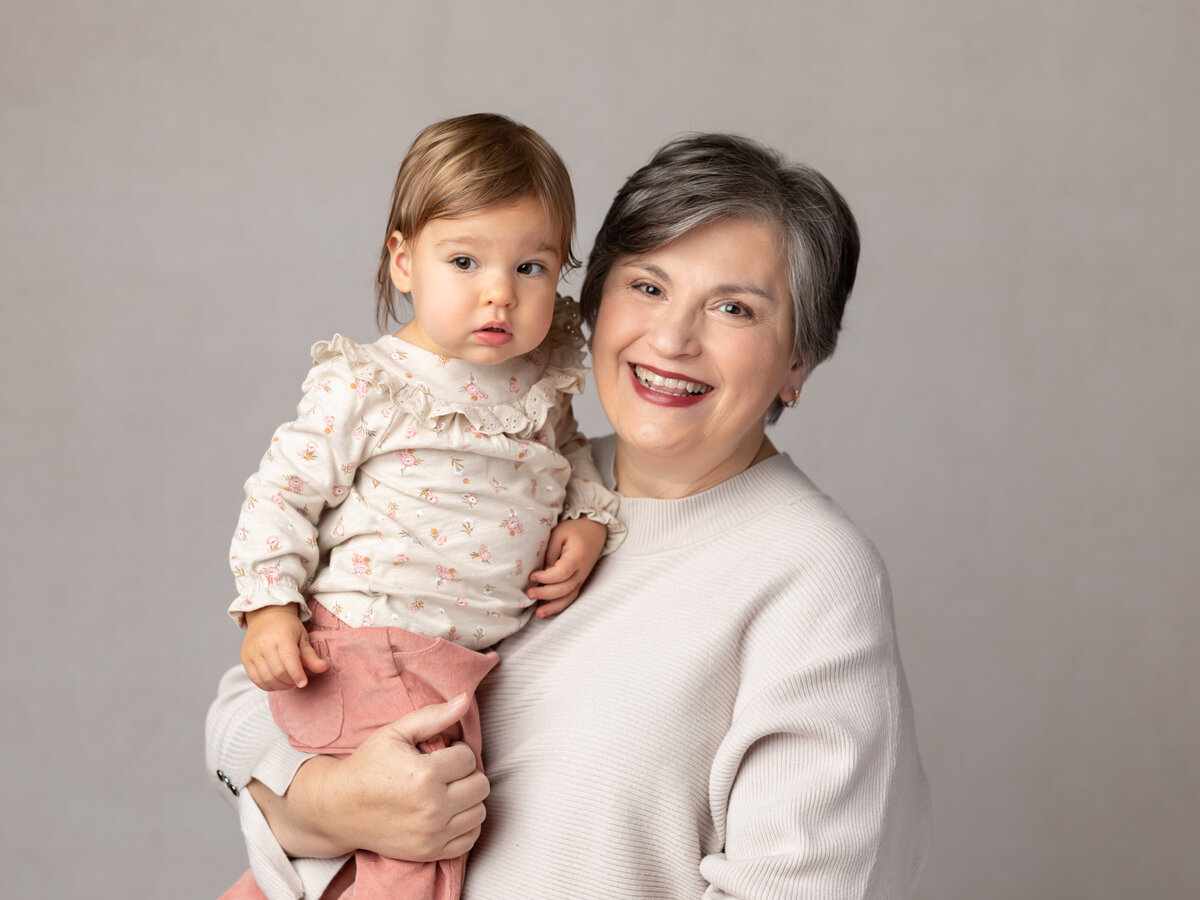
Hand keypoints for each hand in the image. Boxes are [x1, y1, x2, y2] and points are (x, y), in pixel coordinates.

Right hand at [241, 604, 328, 689]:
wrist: (266, 615)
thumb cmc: (287, 627)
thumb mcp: (302, 637)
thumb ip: (311, 655)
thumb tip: (324, 667)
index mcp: (282, 637)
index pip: (289, 661)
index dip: (297, 675)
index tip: (304, 683)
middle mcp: (264, 644)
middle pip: (278, 672)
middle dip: (290, 682)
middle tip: (297, 682)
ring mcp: (253, 652)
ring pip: (266, 678)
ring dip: (280, 686)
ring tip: (288, 682)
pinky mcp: (245, 659)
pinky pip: (256, 679)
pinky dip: (268, 685)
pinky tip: (277, 682)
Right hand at [250, 694, 489, 860]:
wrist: (338, 808)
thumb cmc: (367, 766)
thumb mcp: (395, 732)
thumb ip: (433, 716)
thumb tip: (465, 699)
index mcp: (424, 774)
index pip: (468, 758)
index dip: (457, 751)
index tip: (441, 754)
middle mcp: (431, 807)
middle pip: (480, 785)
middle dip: (467, 774)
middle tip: (447, 772)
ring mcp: (432, 833)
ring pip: (479, 811)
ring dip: (468, 798)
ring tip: (448, 790)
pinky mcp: (429, 852)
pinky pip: (470, 838)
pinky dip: (466, 824)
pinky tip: (449, 812)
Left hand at [527, 516, 606, 617]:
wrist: (594, 530)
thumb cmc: (574, 530)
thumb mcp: (559, 534)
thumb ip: (550, 552)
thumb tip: (542, 571)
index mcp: (577, 557)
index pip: (561, 573)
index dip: (546, 577)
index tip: (532, 576)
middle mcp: (581, 572)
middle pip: (564, 589)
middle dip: (545, 594)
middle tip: (528, 593)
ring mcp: (582, 579)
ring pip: (568, 598)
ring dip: (552, 606)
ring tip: (537, 613)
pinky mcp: (579, 582)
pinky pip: (570, 597)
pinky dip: (558, 606)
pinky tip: (546, 610)